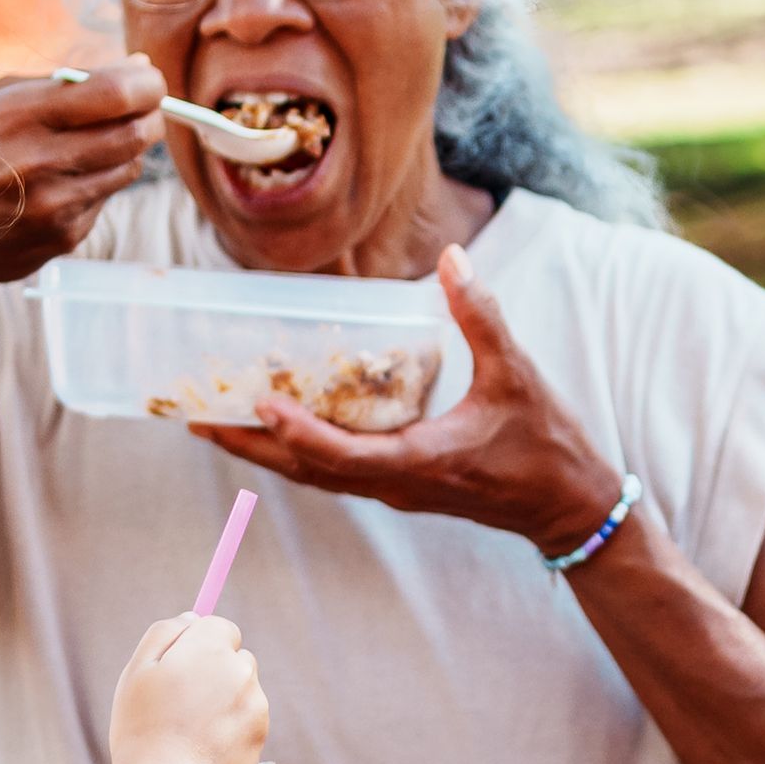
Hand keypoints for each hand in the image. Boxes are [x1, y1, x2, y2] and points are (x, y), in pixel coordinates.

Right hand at [0, 62, 165, 277]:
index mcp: (22, 114)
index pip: (115, 94)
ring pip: (129, 167)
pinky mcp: (66, 234)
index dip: (147, 85)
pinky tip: (65, 181)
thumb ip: (68, 83)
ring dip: (126, 150)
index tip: (149, 80)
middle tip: (145, 109)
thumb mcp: (0, 99)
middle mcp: (42, 160)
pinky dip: (98, 183)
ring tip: (96, 143)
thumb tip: (139, 66)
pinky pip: (106, 198)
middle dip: (151, 116)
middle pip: (135, 133)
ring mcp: (57, 203)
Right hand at [101, 611, 268, 763]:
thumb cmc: (143, 728)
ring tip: (188, 727)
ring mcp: (256, 704)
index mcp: (210, 648)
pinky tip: (203, 745)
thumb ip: (165, 633)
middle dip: (213, 670)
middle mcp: (241, 671)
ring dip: (223, 699)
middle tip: (179, 700)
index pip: (219, 627)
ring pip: (241, 690)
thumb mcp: (137, 671)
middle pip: (234, 657)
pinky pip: (246, 719)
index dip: (197, 644)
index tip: (180, 664)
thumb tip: (192, 617)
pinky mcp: (260, 735)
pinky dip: (230, 726)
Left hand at [190, 252, 631, 555]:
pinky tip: (276, 425)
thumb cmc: (547, 444)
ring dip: (264, 450)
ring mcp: (394, 490)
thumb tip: (453, 258)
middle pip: (306, 471)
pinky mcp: (399, 485)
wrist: (568, 505)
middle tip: (196, 415)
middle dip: (250, 444)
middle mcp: (395, 485)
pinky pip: (333, 471)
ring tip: (216, 421)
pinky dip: (297, 449)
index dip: (297, 430)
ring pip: (314, 475)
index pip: (342, 455)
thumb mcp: (519, 375)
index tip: (260, 400)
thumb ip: (481, 316)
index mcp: (420, 462)